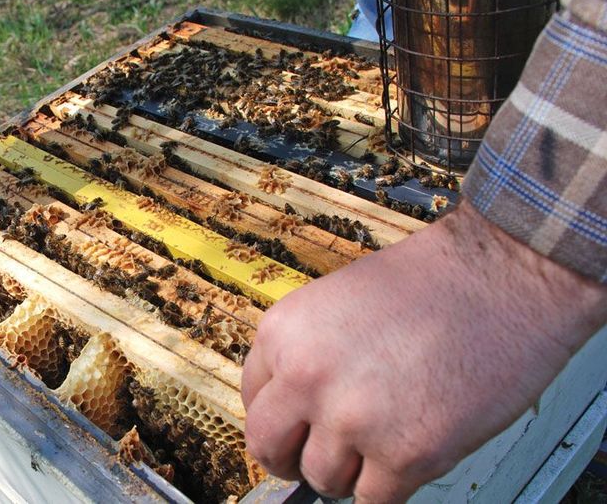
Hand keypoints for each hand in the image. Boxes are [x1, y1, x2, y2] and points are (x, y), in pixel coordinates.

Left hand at [241, 202, 605, 501]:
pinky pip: (374, 500)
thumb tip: (297, 407)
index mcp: (283, 333)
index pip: (252, 398)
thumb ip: (309, 352)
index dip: (280, 417)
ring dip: (350, 471)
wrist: (505, 277)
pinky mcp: (406, 454)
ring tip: (383, 440)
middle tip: (316, 457)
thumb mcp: (338, 301)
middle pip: (269, 448)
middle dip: (292, 457)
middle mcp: (306, 376)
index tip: (295, 425)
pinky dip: (390, 487)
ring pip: (322, 480)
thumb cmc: (436, 281)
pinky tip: (408, 456)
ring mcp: (353, 419)